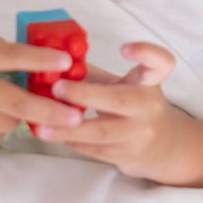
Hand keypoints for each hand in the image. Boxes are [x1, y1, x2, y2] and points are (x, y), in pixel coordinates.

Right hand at [0, 24, 85, 145]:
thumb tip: (36, 60)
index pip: (13, 57)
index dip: (42, 61)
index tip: (66, 64)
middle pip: (18, 103)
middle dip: (52, 111)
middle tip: (77, 117)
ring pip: (8, 122)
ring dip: (22, 116)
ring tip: (23, 105)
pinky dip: (0, 125)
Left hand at [34, 42, 178, 179]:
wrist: (161, 145)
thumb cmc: (132, 106)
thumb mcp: (122, 84)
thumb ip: (92, 74)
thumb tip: (50, 63)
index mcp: (149, 82)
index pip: (161, 63)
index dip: (146, 52)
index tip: (123, 48)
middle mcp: (150, 106)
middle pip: (120, 100)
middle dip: (85, 95)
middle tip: (56, 88)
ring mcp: (141, 133)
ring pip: (102, 131)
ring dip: (68, 128)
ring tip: (41, 125)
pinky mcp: (129, 154)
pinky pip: (95, 149)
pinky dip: (71, 141)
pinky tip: (53, 135)